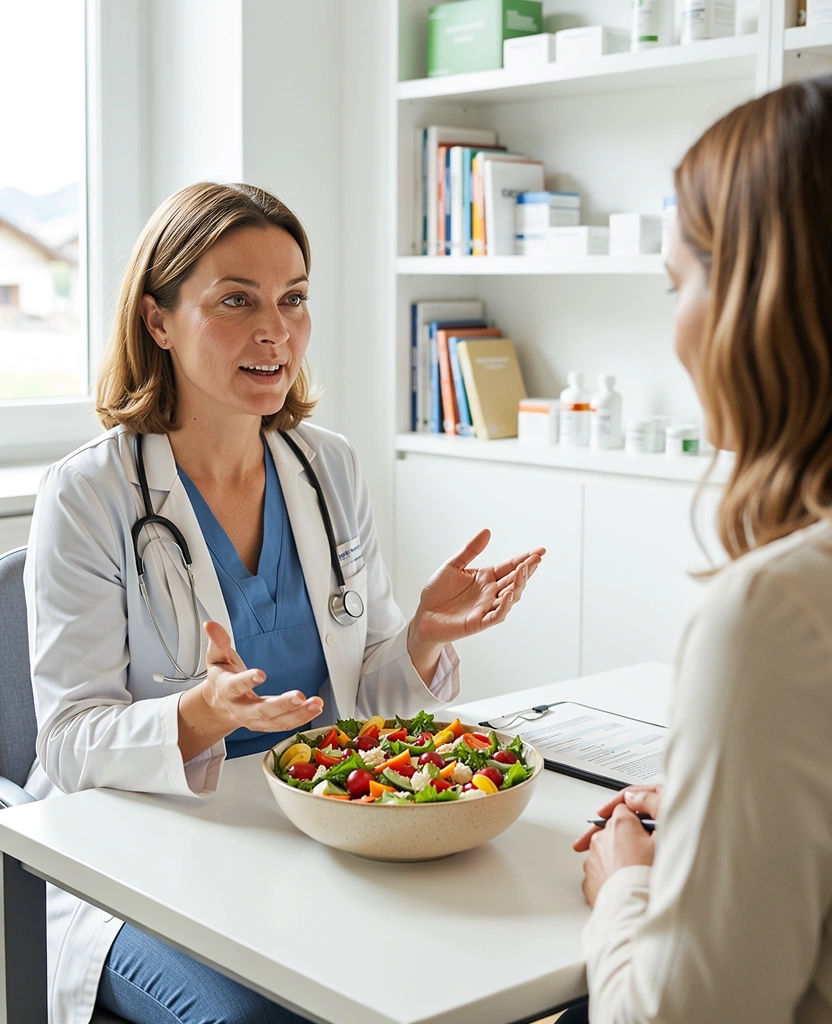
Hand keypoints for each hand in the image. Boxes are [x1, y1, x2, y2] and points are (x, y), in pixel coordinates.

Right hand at [200, 621, 323, 733]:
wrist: (218, 707)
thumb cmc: (221, 679)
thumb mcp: (216, 658)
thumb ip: (218, 642)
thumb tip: (211, 625)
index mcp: (227, 690)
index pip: (235, 686)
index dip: (247, 681)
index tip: (261, 674)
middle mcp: (241, 709)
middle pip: (261, 710)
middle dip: (282, 705)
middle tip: (299, 696)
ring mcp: (254, 720)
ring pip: (276, 721)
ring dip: (299, 714)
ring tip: (316, 703)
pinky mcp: (266, 724)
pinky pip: (284, 725)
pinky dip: (302, 719)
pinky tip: (316, 709)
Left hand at [410, 529, 545, 647]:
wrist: (424, 615)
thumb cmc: (437, 592)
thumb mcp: (453, 566)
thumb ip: (470, 550)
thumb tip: (487, 531)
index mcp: (486, 577)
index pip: (510, 566)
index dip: (525, 559)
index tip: (540, 551)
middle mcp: (490, 592)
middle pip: (514, 580)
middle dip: (526, 570)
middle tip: (536, 559)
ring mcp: (486, 607)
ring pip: (510, 597)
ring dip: (518, 585)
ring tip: (523, 571)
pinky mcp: (479, 622)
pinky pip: (496, 615)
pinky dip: (504, 606)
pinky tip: (509, 594)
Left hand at [573, 786, 661, 907]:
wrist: (634, 909)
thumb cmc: (648, 877)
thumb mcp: (663, 843)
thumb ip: (657, 824)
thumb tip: (656, 818)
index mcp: (620, 824)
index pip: (624, 808)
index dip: (636, 819)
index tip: (644, 829)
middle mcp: (601, 837)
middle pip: (613, 829)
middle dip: (625, 838)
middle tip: (642, 855)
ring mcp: (592, 858)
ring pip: (604, 851)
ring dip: (615, 857)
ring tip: (633, 873)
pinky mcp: (588, 877)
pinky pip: (598, 871)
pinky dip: (608, 875)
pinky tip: (623, 883)